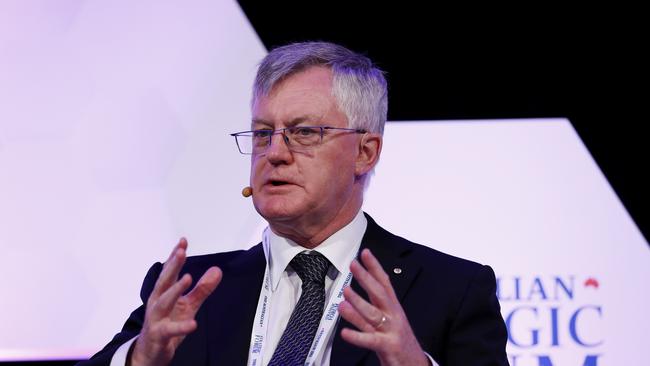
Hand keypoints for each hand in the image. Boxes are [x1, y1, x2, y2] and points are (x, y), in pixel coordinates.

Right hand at [130, 238, 221, 365]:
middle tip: (181, 252)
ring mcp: (156, 319)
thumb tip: (217, 270)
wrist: (150, 352)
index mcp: (163, 293)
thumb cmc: (166, 324)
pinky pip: (169, 330)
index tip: (183, 242)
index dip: (175, 256)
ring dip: (174, 290)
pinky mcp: (159, 335)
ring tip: (187, 278)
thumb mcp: (188, 305)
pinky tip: (192, 323)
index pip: (169, 271)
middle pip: (164, 281)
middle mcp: (157, 303)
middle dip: (172, 266)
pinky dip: (180, 327)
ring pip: (163, 302)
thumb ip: (202, 288)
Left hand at [339, 249, 428, 365]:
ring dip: (359, 303)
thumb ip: (374, 306)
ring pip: (373, 315)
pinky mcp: (388, 346)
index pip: (384, 283)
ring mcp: (391, 330)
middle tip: (354, 265)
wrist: (415, 364)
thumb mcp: (389, 319)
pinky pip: (370, 340)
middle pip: (379, 293)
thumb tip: (355, 293)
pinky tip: (345, 332)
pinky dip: (357, 336)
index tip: (365, 253)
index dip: (375, 267)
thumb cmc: (398, 340)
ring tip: (345, 293)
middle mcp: (393, 316)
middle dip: (366, 278)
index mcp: (393, 308)